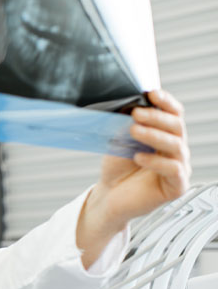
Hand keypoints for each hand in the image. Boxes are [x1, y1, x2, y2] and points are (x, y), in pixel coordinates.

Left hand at [77, 90, 190, 267]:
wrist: (109, 195)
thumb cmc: (117, 167)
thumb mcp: (119, 141)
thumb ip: (127, 125)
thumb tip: (129, 106)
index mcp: (166, 135)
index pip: (174, 113)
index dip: (166, 102)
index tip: (151, 93)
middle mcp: (176, 150)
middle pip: (177, 126)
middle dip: (157, 117)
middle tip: (137, 113)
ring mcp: (179, 168)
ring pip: (176, 146)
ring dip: (154, 135)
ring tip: (133, 131)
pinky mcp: (176, 186)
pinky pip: (173, 170)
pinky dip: (155, 161)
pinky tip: (138, 156)